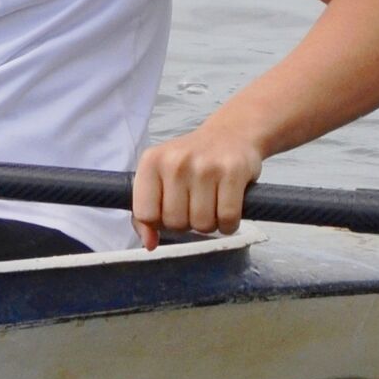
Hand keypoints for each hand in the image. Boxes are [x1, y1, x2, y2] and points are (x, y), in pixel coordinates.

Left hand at [131, 122, 264, 247]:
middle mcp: (175, 162)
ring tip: (211, 205)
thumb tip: (149, 244)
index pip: (146, 214)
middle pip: (175, 223)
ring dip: (210, 224)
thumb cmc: (192, 161)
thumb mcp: (161, 177)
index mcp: (151, 162)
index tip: (170, 211)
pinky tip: (227, 208)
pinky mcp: (232, 171)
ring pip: (202, 225)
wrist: (230, 134)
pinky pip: (228, 219)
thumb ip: (147, 212)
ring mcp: (205, 166)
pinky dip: (229, 224)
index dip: (160, 222)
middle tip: (195, 205)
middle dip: (187, 223)